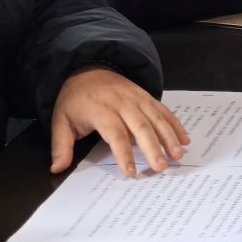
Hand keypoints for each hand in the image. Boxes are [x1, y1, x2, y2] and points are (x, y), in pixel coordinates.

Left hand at [50, 68, 189, 177]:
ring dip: (169, 137)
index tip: (131, 172)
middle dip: (152, 148)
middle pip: (141, 127)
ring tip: (177, 155)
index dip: (124, 153)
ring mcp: (137, 98)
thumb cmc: (75, 100)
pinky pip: (164, 111)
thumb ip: (61, 146)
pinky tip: (184, 138)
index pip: (115, 134)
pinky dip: (175, 124)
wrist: (89, 69)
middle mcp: (122, 103)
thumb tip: (57, 168)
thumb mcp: (61, 121)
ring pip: (156, 119)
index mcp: (100, 110)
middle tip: (161, 167)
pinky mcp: (147, 97)